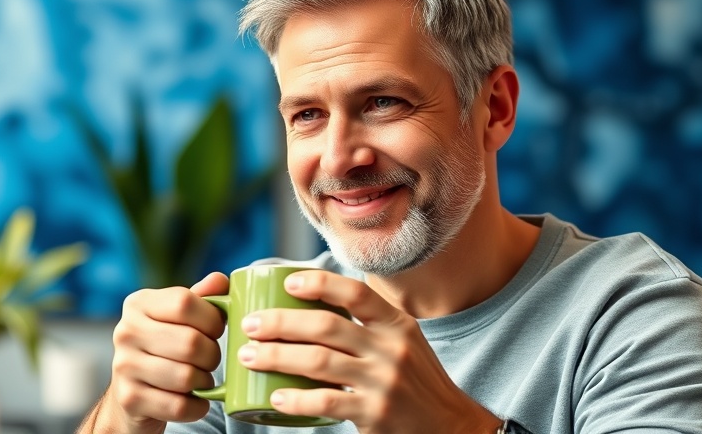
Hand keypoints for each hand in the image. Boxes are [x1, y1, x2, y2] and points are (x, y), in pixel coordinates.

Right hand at [86, 273, 227, 433]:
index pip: (185, 302)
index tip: (217, 329)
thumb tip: (221, 281)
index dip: (212, 318)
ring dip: (205, 381)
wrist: (135, 392)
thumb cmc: (165, 346)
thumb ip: (202, 296)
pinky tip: (196, 400)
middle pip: (190, 342)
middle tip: (211, 359)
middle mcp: (125, 331)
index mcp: (139, 303)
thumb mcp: (180, 316)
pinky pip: (178, 406)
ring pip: (186, 376)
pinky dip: (197, 406)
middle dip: (212, 355)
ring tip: (202, 378)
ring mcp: (123, 366)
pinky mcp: (129, 398)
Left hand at [236, 270, 500, 433]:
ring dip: (277, 357)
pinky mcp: (374, 413)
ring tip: (249, 356)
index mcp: (396, 324)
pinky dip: (296, 399)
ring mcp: (383, 381)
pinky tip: (275, 398)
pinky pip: (326, 402)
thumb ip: (368, 323)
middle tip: (250, 325)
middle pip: (326, 326)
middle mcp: (391, 348)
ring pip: (319, 361)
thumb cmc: (415, 380)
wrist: (451, 426)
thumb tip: (313, 301)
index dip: (320, 283)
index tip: (289, 282)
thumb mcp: (402, 342)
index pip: (356, 293)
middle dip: (281, 323)